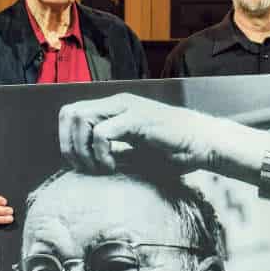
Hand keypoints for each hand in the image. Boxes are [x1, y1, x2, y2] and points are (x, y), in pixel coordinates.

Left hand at [56, 93, 220, 173]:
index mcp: (114, 108)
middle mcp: (117, 103)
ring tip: (98, 167)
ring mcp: (127, 108)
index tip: (80, 163)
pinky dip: (100, 153)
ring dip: (83, 148)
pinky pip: (102, 133)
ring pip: (82, 119)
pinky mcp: (137, 119)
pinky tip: (111, 167)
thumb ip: (111, 150)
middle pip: (70, 113)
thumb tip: (85, 163)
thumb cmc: (172, 150)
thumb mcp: (134, 151)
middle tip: (84, 167)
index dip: (67, 139)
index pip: (72, 113)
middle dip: (69, 144)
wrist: (203, 143)